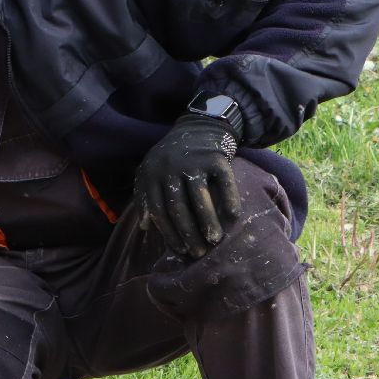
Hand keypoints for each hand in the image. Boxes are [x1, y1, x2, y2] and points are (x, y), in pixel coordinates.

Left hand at [133, 114, 242, 258]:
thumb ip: (145, 197)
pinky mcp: (216, 157)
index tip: (180, 249)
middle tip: (199, 252)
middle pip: (178, 207)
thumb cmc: (173, 158)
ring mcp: (194, 162)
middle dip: (188, 233)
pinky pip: (224, 182)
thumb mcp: (151, 172)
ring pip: (200, 198)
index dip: (169, 232)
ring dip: (208, 221)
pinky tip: (233, 217)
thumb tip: (144, 227)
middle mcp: (171, 168)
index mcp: (153, 174)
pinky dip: (229, 200)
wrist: (198, 126)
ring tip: (214, 240)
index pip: (159, 210)